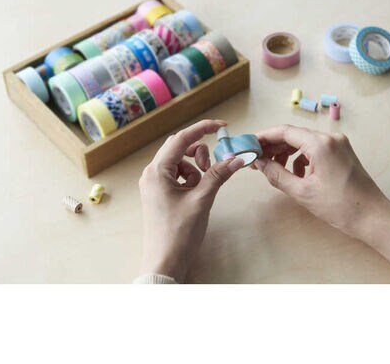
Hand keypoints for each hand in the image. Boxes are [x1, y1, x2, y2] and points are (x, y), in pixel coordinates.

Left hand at [138, 119, 243, 281]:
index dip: (203, 129)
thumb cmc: (179, 232)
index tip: (223, 126)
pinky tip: (195, 194)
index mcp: (157, 170)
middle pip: (179, 148)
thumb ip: (218, 175)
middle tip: (213, 165)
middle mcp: (152, 172)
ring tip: (203, 187)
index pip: (181, 139)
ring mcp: (154, 183)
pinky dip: (190, 178)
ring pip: (179, 162)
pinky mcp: (159, 193)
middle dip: (199, 152)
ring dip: (195, 167)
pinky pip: (177, 175)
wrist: (164, 262)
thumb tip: (238, 158)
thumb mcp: (202, 200)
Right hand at [254, 125, 389, 273]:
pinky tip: (297, 173)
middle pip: (294, 135)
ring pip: (304, 141)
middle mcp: (330, 137)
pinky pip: (315, 148)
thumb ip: (276, 174)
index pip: (285, 131)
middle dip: (274, 146)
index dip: (264, 137)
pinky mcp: (342, 152)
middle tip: (257, 160)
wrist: (374, 217)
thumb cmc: (339, 206)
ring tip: (274, 169)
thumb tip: (259, 163)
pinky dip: (301, 157)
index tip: (249, 145)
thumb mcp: (302, 192)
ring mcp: (338, 143)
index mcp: (320, 144)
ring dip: (286, 152)